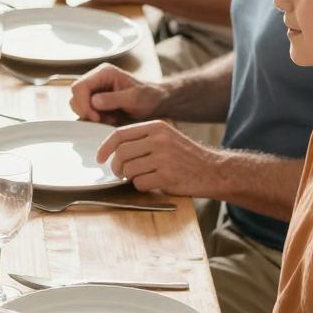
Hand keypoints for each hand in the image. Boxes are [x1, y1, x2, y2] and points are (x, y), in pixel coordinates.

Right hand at [70, 64, 164, 124]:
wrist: (156, 102)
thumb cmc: (148, 97)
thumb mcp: (135, 99)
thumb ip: (114, 99)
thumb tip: (94, 101)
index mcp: (104, 73)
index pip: (79, 87)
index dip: (83, 104)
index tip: (97, 117)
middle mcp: (96, 79)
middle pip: (75, 96)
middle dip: (86, 111)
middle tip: (104, 120)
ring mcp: (95, 90)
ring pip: (78, 105)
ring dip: (90, 116)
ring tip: (109, 119)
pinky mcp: (95, 100)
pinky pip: (85, 111)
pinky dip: (94, 119)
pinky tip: (109, 120)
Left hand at [97, 119, 222, 195]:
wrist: (213, 170)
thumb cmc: (186, 157)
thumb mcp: (166, 137)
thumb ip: (143, 138)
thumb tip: (113, 149)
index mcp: (156, 126)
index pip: (120, 134)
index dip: (105, 147)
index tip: (99, 158)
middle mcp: (159, 139)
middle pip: (121, 153)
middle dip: (116, 167)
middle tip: (120, 173)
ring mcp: (163, 157)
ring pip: (128, 169)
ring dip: (129, 177)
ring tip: (141, 177)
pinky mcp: (167, 175)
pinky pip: (140, 183)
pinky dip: (141, 186)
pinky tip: (152, 183)